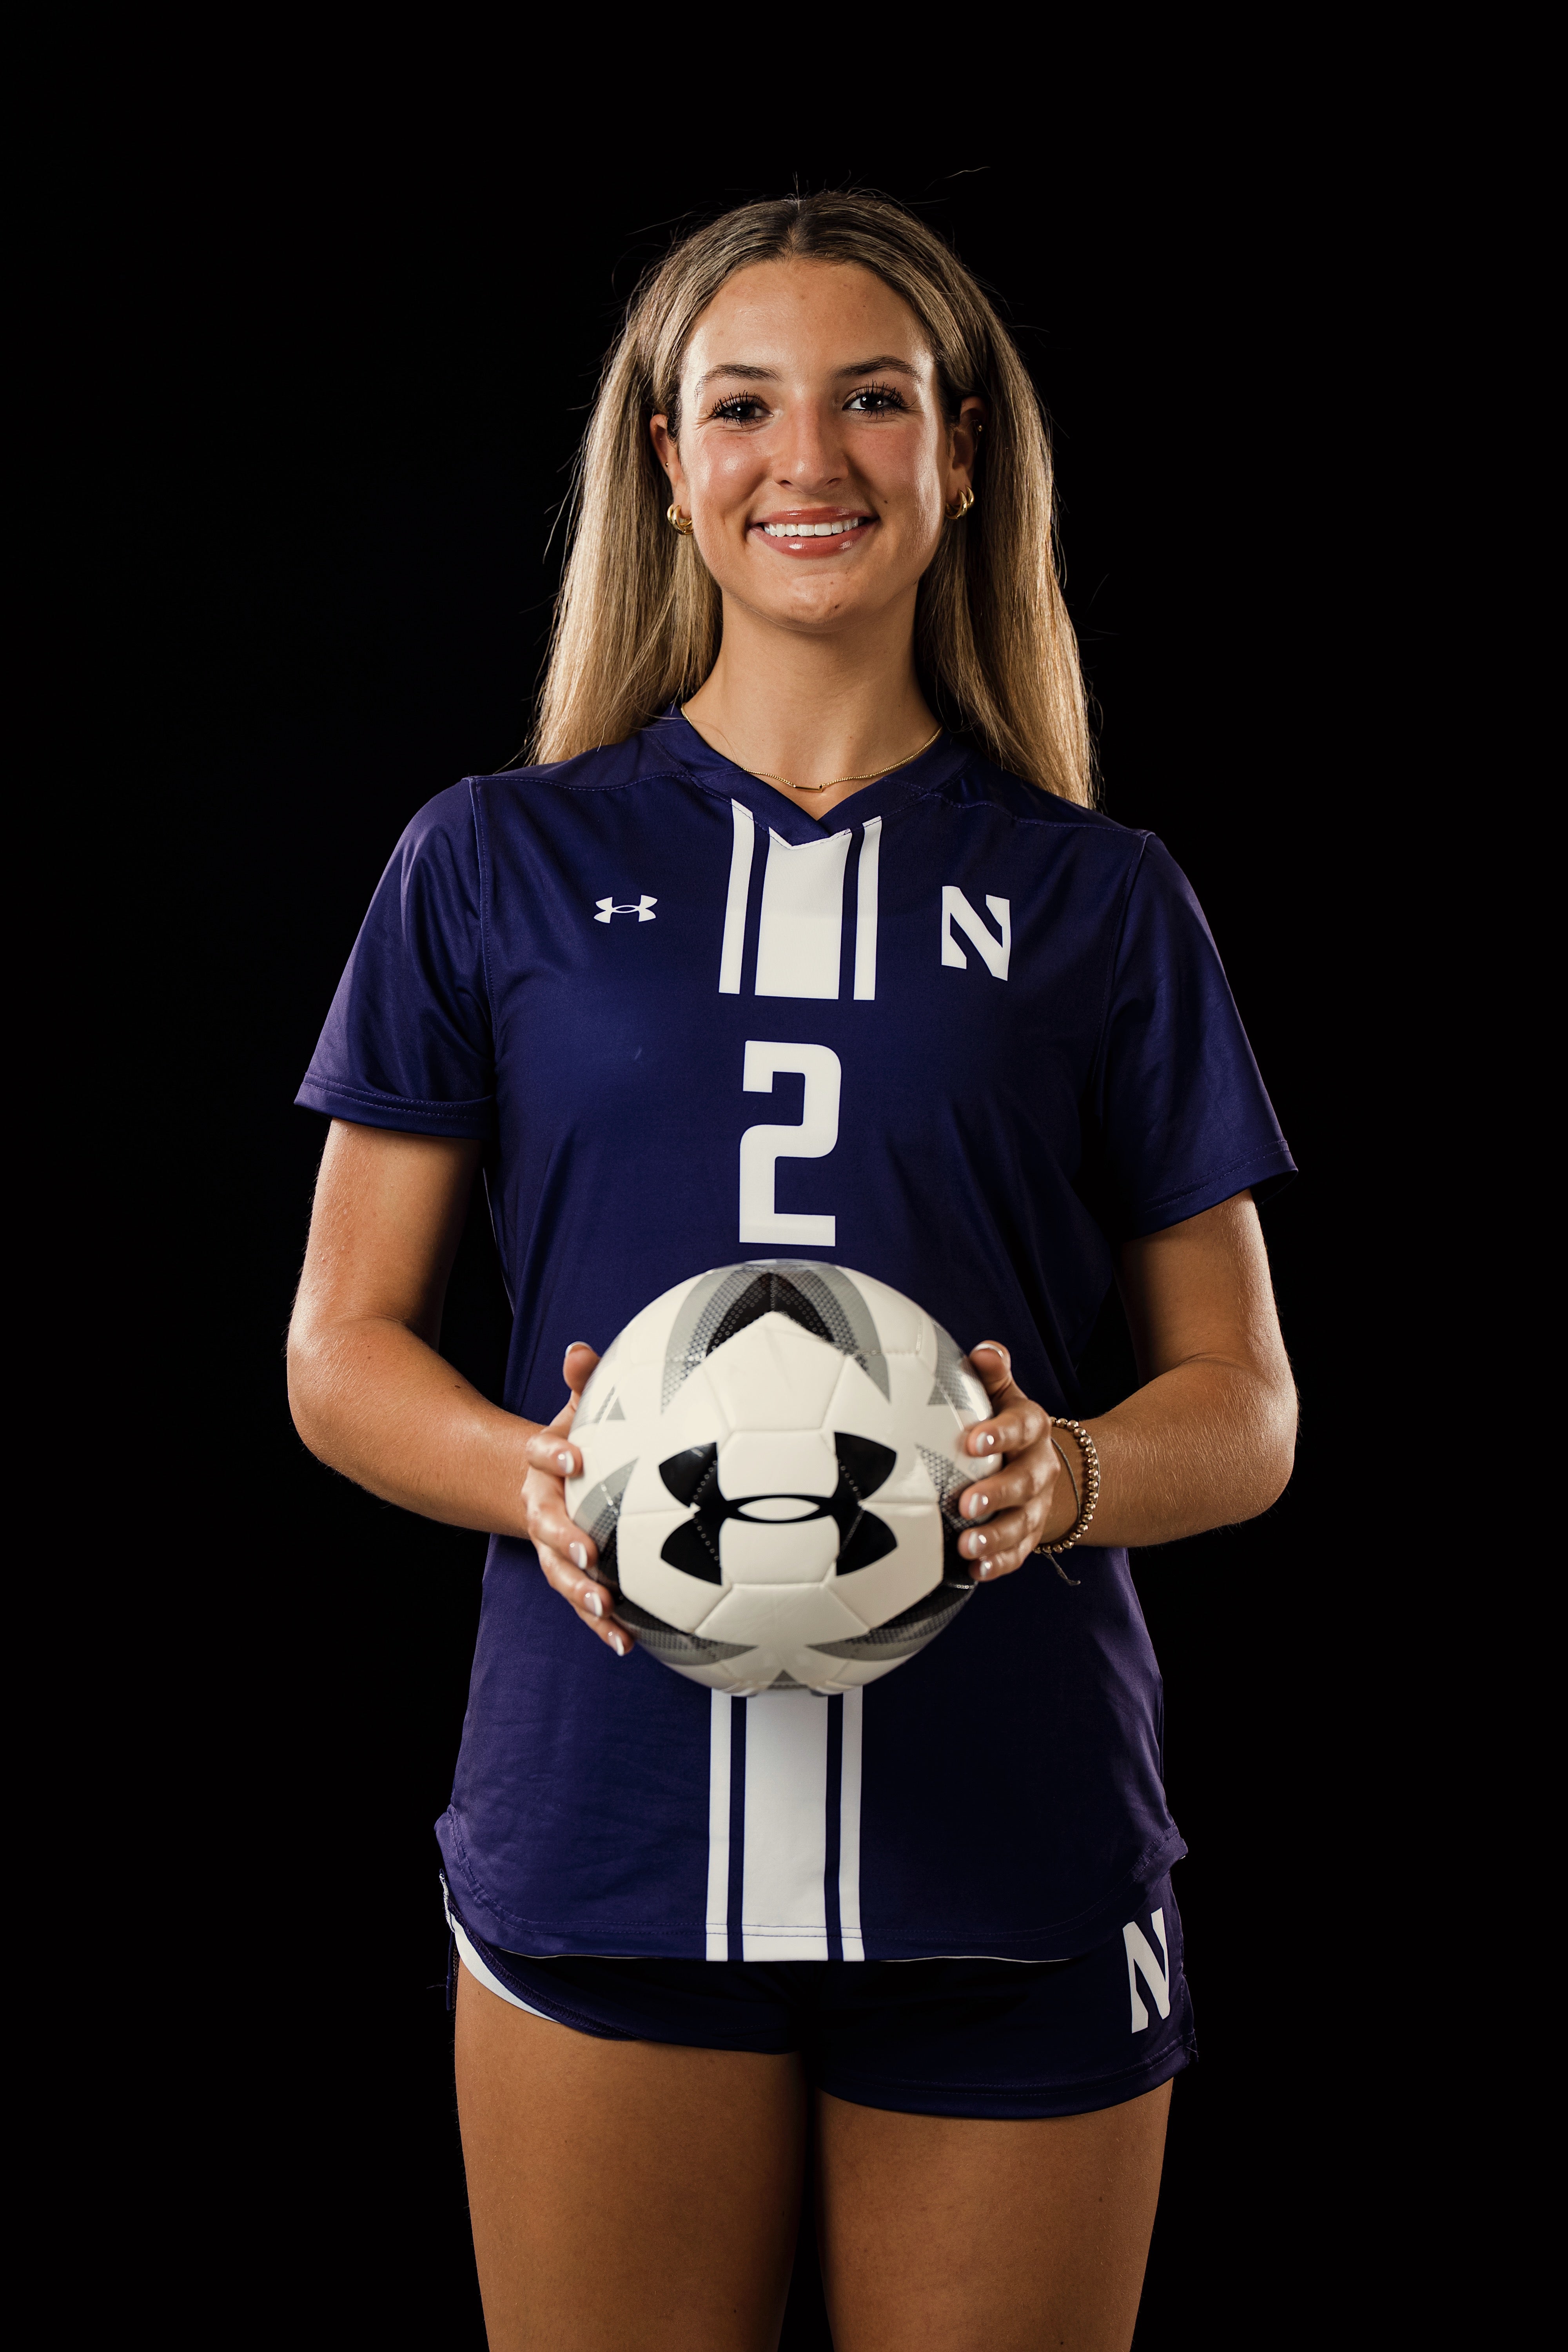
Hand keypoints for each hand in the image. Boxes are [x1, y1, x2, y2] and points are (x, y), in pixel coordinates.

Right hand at [520, 1343, 633, 1656]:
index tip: (573, 1455)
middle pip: (545, 1526)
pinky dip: (602, 1624)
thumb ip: (582, 1382)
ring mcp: (554, 1548)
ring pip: (560, 1574)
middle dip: (563, 1539)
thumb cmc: (579, 1443)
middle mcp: (542, 1509)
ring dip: (582, 1592)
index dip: (552, 1454)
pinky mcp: (574, 1576)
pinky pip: (585, 1603)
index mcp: (543, 1466)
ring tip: (606, 1607)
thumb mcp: (579, 1410)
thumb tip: (579, 1349)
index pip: (540, 1456)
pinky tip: (626, 1642)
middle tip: (587, 1551)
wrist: (551, 1484)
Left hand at [955, 1343, 1079, 1580]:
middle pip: (1025, 1482)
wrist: (1037, 1466)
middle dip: (997, 1494)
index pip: (1023, 1427)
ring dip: (996, 1537)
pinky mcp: (1028, 1536)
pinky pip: (1017, 1554)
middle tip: (965, 1504)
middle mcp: (1039, 1468)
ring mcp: (1035, 1506)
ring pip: (1021, 1525)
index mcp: (1031, 1429)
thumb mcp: (1001, 1395)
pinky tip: (975, 1571)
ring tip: (968, 1547)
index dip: (1001, 1434)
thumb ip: (992, 1373)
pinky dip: (998, 1564)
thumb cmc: (1002, 1425)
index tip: (973, 1441)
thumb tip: (984, 1351)